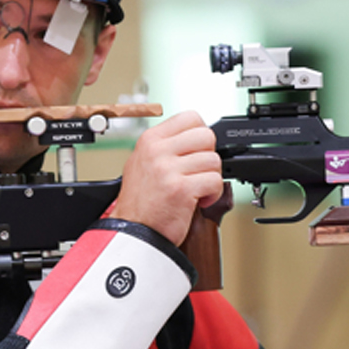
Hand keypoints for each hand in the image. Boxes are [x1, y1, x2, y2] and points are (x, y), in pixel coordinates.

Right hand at [108, 111, 223, 245]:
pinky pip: (215, 181)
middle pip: (206, 135)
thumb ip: (165, 146)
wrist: (132, 230)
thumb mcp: (142, 162)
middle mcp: (158, 151)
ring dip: (211, 177)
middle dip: (209, 155)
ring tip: (198, 188)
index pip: (191, 117)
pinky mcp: (181, 189)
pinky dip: (213, 194)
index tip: (196, 151)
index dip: (200, 135)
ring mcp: (169, 169)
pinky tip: (200, 200)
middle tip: (198, 171)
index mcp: (150, 140)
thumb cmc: (140, 202)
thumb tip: (193, 138)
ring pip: (213, 160)